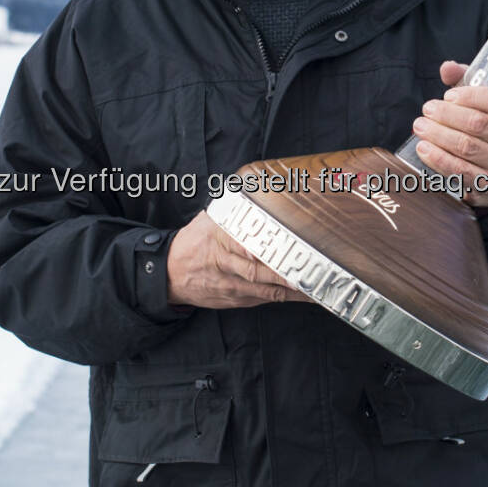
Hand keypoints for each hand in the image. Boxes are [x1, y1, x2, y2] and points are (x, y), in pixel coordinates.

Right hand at [167, 210, 310, 307]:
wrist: (169, 274)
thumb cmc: (193, 242)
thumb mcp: (208, 220)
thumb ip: (232, 210)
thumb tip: (257, 187)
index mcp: (218, 239)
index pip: (241, 243)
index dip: (262, 248)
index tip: (283, 245)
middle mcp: (224, 264)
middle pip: (256, 271)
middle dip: (284, 273)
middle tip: (310, 269)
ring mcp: (230, 285)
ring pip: (264, 289)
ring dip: (292, 290)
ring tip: (317, 285)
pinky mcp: (235, 299)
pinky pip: (264, 299)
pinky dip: (286, 298)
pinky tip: (305, 294)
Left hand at [410, 60, 487, 207]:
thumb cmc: (487, 126)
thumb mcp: (482, 101)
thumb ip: (465, 80)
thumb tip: (447, 68)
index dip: (469, 96)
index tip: (447, 96)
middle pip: (479, 124)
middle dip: (447, 115)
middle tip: (426, 110)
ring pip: (468, 147)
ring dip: (439, 136)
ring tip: (420, 127)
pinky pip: (462, 171)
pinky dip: (439, 159)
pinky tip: (424, 149)